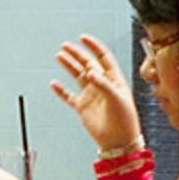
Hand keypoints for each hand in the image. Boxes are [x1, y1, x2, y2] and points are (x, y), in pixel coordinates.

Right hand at [50, 34, 139, 155]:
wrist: (119, 141)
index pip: (103, 58)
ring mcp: (91, 95)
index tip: (84, 38)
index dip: (94, 47)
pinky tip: (53, 83)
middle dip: (77, 54)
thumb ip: (104, 84)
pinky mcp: (83, 107)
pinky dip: (61, 90)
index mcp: (114, 80)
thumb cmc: (125, 120)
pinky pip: (69, 96)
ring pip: (77, 76)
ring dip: (69, 66)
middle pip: (87, 64)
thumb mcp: (117, 99)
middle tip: (65, 46)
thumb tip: (91, 71)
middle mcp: (102, 85)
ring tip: (59, 56)